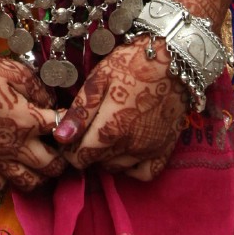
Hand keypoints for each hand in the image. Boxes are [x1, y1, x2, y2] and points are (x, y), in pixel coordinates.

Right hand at [0, 54, 62, 191]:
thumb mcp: (15, 71)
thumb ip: (39, 89)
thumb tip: (52, 104)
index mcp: (30, 120)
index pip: (62, 130)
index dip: (71, 126)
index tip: (71, 123)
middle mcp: (18, 145)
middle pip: (51, 166)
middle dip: (61, 162)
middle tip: (61, 153)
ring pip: (28, 182)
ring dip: (40, 178)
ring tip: (40, 169)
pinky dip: (8, 182)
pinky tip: (10, 171)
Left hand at [56, 38, 189, 179]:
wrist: (173, 62)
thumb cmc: (131, 65)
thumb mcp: (99, 80)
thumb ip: (80, 111)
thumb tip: (60, 137)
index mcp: (110, 129)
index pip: (79, 157)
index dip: (68, 147)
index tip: (67, 132)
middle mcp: (130, 147)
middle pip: (96, 163)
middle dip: (84, 150)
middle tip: (85, 127)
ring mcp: (149, 150)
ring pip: (117, 168)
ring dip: (105, 157)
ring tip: (103, 134)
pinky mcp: (165, 150)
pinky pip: (144, 173)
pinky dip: (131, 167)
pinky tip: (125, 150)